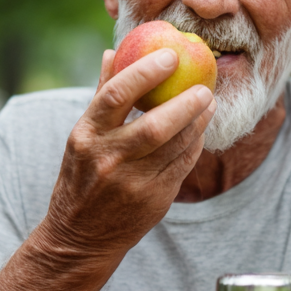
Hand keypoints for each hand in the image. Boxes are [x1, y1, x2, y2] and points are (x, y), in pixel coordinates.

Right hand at [40, 48, 215, 259]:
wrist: (81, 237)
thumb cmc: (83, 177)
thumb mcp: (81, 137)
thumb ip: (102, 96)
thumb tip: (113, 53)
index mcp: (85, 136)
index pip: (117, 95)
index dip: (146, 72)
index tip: (171, 55)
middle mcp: (108, 159)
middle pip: (154, 124)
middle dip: (185, 102)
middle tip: (205, 86)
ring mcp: (133, 182)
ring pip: (175, 146)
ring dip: (198, 122)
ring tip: (209, 103)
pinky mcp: (154, 200)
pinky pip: (183, 165)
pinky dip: (195, 145)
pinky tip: (202, 130)